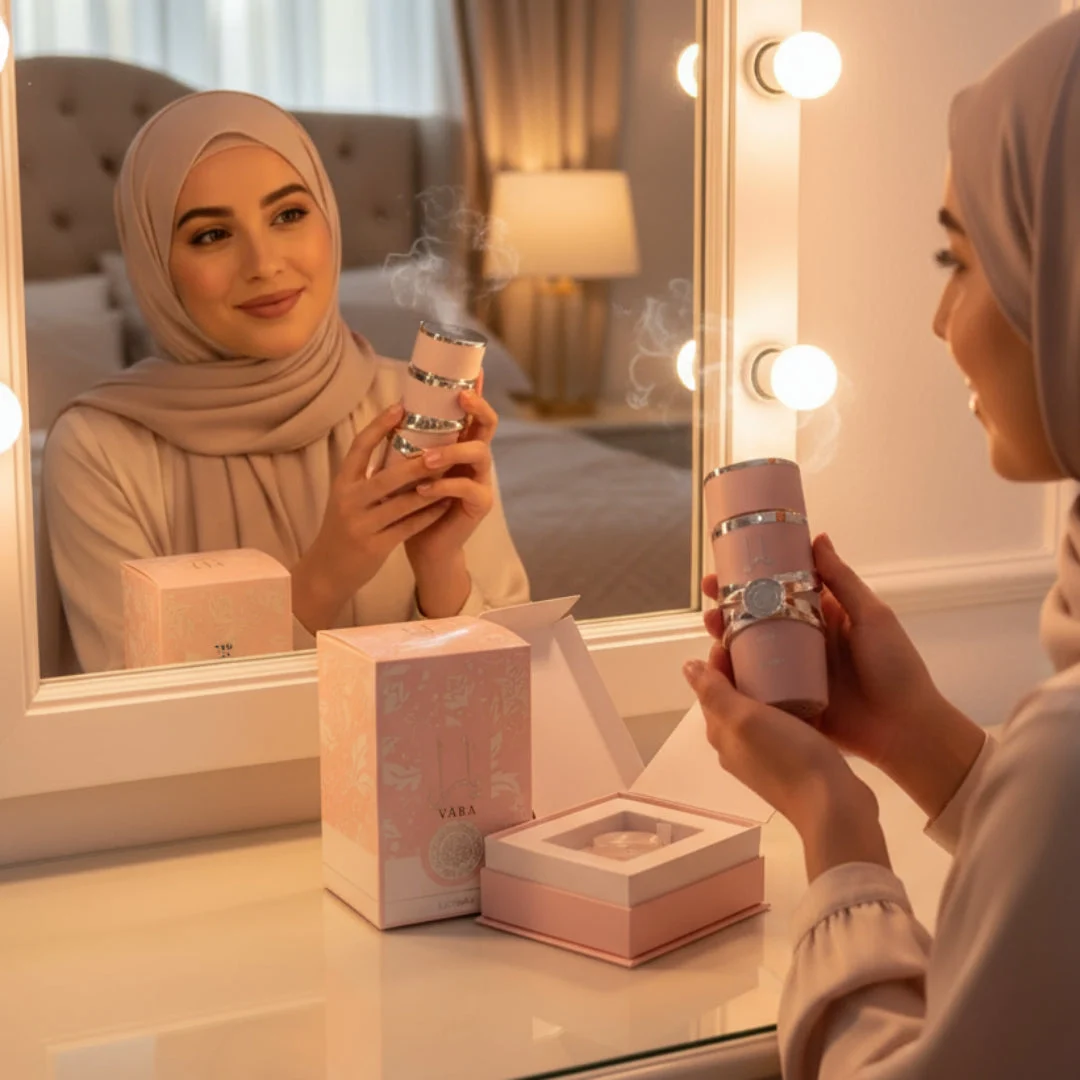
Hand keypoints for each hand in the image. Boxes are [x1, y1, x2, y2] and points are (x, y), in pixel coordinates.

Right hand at [292, 404, 453, 632]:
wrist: (327, 572)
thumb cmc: (344, 527)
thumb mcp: (347, 497)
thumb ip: (368, 475)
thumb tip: (398, 442)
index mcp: (342, 483)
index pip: (359, 447)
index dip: (379, 426)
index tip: (400, 407)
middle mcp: (350, 501)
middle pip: (388, 476)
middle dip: (418, 463)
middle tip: (443, 447)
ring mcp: (362, 525)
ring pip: (403, 503)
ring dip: (431, 489)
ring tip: (453, 474)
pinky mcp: (375, 546)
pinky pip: (409, 527)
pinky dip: (429, 515)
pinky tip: (447, 503)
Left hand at [405, 385, 498, 613]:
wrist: (422, 544)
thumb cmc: (413, 503)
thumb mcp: (409, 467)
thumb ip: (412, 442)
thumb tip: (396, 407)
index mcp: (460, 445)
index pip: (472, 412)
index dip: (476, 390)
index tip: (474, 370)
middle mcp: (476, 459)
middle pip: (488, 425)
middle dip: (477, 408)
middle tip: (461, 398)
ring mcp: (481, 480)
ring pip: (480, 454)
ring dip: (452, 452)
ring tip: (425, 459)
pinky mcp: (479, 504)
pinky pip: (467, 488)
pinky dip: (444, 487)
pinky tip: (423, 490)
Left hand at [683, 652, 889, 881]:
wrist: (833, 806)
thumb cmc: (787, 756)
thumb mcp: (745, 718)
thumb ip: (715, 693)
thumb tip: (687, 667)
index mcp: (721, 733)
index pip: (711, 686)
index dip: (721, 658)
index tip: (742, 631)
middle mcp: (737, 745)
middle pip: (733, 697)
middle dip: (744, 668)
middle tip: (767, 639)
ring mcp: (764, 755)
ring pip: (758, 709)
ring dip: (766, 684)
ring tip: (788, 659)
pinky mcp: (790, 761)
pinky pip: (781, 722)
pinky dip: (786, 702)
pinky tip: (805, 691)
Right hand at [702, 533, 984, 818]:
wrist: (904, 728)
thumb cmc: (894, 667)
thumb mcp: (872, 616)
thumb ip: (843, 581)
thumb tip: (817, 537)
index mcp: (823, 617)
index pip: (779, 591)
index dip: (750, 581)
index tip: (723, 572)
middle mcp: (804, 642)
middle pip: (758, 620)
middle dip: (729, 609)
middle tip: (708, 603)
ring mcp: (794, 673)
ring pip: (752, 652)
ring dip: (726, 640)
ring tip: (711, 634)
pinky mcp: (790, 702)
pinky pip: (757, 687)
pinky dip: (735, 677)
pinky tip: (717, 670)